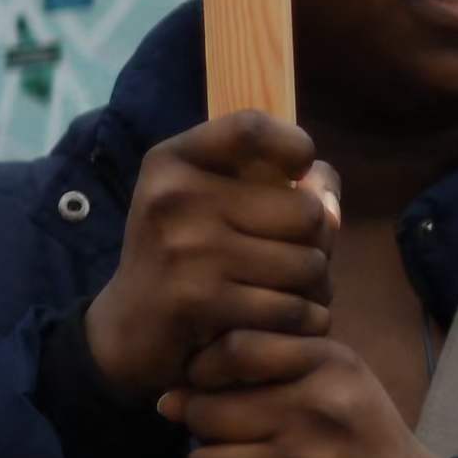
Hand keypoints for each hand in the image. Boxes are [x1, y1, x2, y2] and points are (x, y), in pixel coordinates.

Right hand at [82, 113, 332, 408]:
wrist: (128, 329)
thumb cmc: (185, 257)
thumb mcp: (209, 202)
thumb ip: (275, 184)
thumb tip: (330, 197)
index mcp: (173, 161)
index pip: (251, 128)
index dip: (294, 145)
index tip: (298, 173)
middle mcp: (175, 196)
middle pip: (307, 211)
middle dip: (319, 244)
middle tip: (298, 262)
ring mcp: (186, 248)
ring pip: (309, 265)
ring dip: (315, 289)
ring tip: (289, 293)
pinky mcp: (200, 300)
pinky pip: (293, 308)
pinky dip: (303, 321)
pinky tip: (283, 322)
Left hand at [166, 327, 456, 457]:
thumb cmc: (362, 434)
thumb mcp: (333, 381)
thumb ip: (258, 374)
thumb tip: (167, 399)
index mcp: (331, 365)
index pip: (234, 349)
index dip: (204, 368)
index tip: (211, 383)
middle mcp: (317, 411)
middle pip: (207, 409)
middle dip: (206, 424)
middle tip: (234, 433)